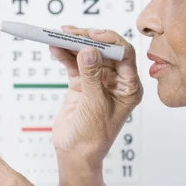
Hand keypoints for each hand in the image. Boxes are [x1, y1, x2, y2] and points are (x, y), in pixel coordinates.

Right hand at [50, 26, 142, 185]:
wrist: (75, 153)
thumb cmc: (93, 137)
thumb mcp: (95, 105)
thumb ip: (92, 76)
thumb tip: (89, 50)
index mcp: (129, 86)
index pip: (125, 55)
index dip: (110, 41)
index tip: (93, 35)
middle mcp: (116, 81)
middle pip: (104, 50)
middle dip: (88, 39)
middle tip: (71, 32)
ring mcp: (97, 81)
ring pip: (87, 54)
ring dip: (73, 44)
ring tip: (59, 36)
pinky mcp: (81, 83)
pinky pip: (73, 64)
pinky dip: (64, 55)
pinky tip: (55, 48)